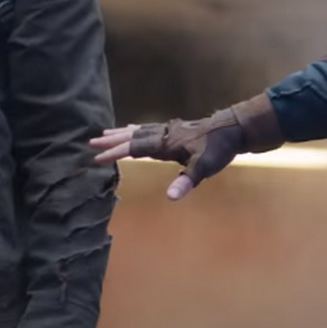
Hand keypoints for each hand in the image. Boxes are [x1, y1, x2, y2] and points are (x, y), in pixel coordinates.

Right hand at [91, 112, 243, 200]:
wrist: (235, 130)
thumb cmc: (219, 149)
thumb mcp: (204, 167)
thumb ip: (186, 180)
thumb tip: (169, 197)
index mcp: (166, 142)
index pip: (134, 147)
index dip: (115, 152)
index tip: (97, 158)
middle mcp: (164, 134)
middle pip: (133, 136)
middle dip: (112, 140)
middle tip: (91, 142)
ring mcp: (170, 130)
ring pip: (140, 130)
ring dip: (122, 134)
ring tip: (105, 133)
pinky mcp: (177, 131)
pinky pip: (149, 129)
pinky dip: (137, 131)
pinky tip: (135, 131)